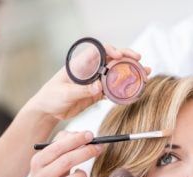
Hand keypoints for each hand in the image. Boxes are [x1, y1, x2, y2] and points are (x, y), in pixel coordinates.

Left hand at [25, 46, 149, 121]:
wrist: (48, 110)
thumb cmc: (51, 96)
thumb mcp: (65, 93)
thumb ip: (81, 90)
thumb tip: (98, 87)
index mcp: (81, 65)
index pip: (100, 51)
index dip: (112, 50)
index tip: (120, 56)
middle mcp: (90, 70)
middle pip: (112, 60)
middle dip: (128, 60)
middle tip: (140, 62)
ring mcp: (95, 82)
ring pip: (116, 74)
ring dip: (130, 74)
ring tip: (145, 75)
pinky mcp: (97, 93)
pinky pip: (113, 90)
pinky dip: (124, 90)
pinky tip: (135, 91)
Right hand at [29, 131, 100, 176]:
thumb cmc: (53, 174)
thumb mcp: (53, 157)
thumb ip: (65, 141)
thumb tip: (81, 134)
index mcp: (38, 162)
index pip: (58, 147)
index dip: (76, 140)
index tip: (90, 135)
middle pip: (66, 162)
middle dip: (86, 152)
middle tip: (99, 147)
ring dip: (82, 175)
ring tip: (80, 175)